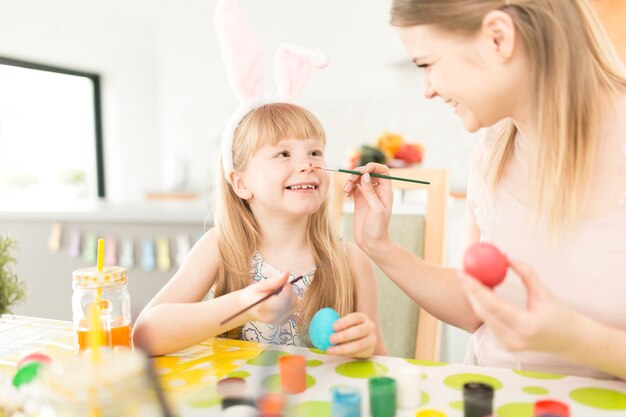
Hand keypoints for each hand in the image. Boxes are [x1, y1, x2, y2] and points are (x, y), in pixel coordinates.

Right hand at [243, 272, 298, 325]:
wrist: (246, 309)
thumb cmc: (251, 296)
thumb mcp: (259, 286)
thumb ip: (274, 281)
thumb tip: (287, 273)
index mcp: (265, 309)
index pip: (284, 300)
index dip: (287, 289)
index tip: (283, 282)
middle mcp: (273, 318)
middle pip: (292, 303)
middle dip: (290, 291)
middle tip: (281, 286)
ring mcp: (279, 321)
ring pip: (295, 306)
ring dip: (291, 296)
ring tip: (281, 293)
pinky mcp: (283, 321)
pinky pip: (293, 309)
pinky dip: (290, 302)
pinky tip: (282, 299)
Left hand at [326, 312, 376, 358]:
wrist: (361, 340)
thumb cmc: (348, 329)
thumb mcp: (344, 324)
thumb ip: (335, 324)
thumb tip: (318, 324)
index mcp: (362, 317)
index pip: (355, 317)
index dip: (345, 322)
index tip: (333, 326)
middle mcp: (370, 327)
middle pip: (359, 330)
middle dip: (344, 335)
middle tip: (331, 339)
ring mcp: (372, 339)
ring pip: (359, 344)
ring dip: (343, 348)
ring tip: (330, 350)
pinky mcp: (370, 351)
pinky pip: (358, 353)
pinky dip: (346, 354)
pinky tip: (336, 353)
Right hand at [343, 163, 392, 253]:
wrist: (371, 243)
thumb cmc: (378, 228)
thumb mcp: (375, 209)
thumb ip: (370, 192)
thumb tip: (365, 175)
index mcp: (386, 191)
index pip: (383, 171)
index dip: (373, 167)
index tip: (363, 170)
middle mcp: (377, 191)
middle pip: (368, 173)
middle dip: (359, 173)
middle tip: (351, 179)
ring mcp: (367, 195)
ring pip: (359, 179)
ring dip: (351, 180)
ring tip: (347, 190)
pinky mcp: (359, 200)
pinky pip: (353, 187)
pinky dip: (348, 187)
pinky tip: (346, 194)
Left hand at [459, 260, 580, 353]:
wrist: (572, 341)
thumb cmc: (561, 316)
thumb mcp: (545, 293)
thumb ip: (526, 274)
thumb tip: (507, 257)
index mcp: (526, 325)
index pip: (493, 305)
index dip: (475, 288)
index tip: (464, 272)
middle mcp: (514, 338)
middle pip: (482, 312)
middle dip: (469, 291)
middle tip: (462, 272)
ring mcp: (509, 344)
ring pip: (483, 318)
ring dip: (474, 299)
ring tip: (469, 279)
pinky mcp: (506, 346)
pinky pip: (489, 323)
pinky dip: (482, 308)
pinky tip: (479, 294)